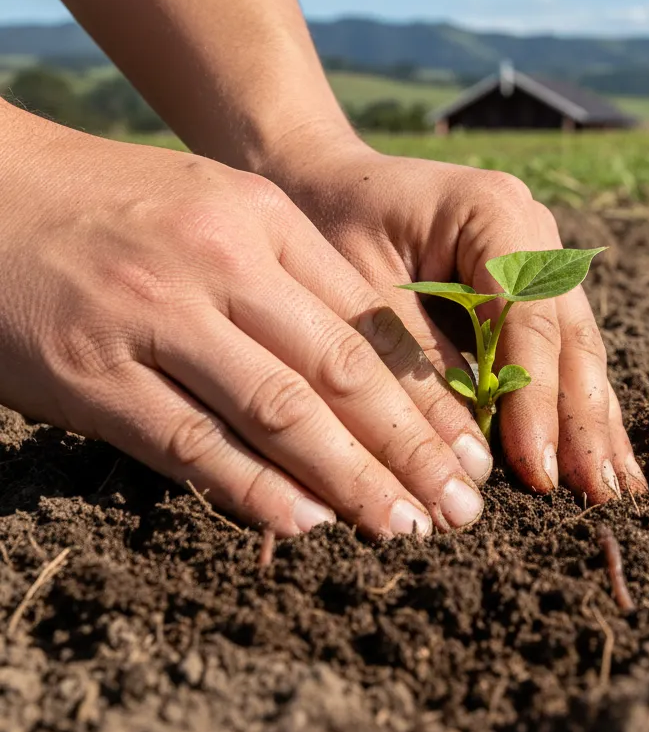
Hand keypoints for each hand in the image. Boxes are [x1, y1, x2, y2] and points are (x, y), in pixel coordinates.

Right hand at [0, 107, 488, 537]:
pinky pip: (190, 444)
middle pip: (341, 370)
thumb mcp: (221, 205)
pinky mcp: (94, 376)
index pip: (370, 319)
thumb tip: (367, 367)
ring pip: (278, 412)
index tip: (471, 446)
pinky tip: (305, 524)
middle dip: (412, 446)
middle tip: (460, 507)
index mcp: (263, 219)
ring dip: (349, 480)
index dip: (429, 392)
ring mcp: (156, 319)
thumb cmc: (122, 204)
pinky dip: (253, 491)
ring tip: (401, 527)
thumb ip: (292, 271)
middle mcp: (220, 263)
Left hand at [265, 132, 647, 503]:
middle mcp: (533, 229)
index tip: (540, 473)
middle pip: (568, 335)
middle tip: (600, 498)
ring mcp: (541, 254)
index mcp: (494, 210)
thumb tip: (471, 456)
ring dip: (594, 420)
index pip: (527, 318)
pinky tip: (599, 455)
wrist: (325, 180)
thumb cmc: (331, 225)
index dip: (536, 400)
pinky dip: (574, 404)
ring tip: (616, 491)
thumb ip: (418, 362)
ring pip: (577, 347)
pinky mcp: (532, 286)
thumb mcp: (361, 291)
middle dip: (583, 419)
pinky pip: (560, 349)